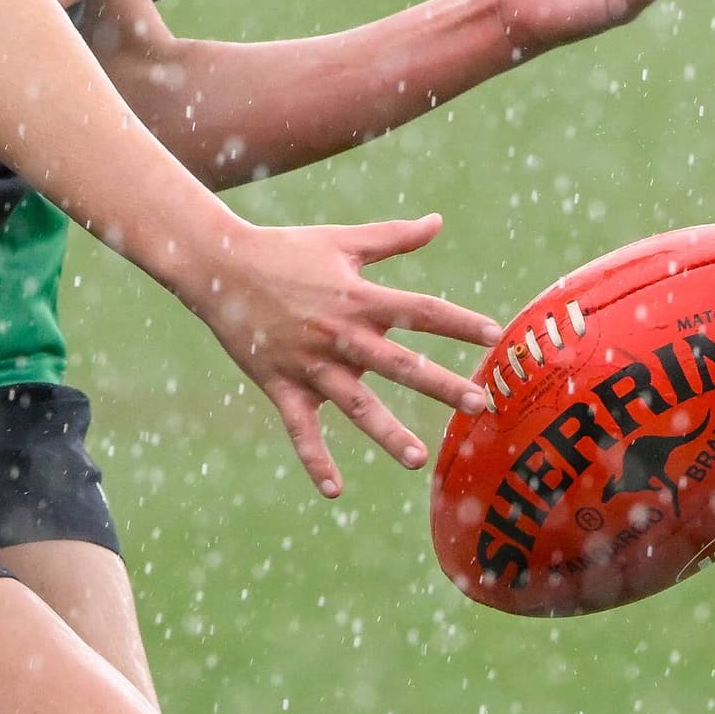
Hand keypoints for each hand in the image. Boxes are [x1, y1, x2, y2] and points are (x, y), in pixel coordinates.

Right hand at [173, 213, 493, 497]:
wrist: (219, 266)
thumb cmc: (285, 250)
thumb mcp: (341, 241)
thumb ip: (393, 237)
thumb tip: (438, 221)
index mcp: (358, 298)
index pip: (419, 311)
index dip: (458, 322)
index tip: (495, 335)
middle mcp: (338, 334)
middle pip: (398, 365)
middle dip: (441, 386)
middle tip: (480, 406)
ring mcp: (309, 364)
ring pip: (355, 405)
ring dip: (387, 432)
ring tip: (418, 458)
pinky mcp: (281, 385)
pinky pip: (300, 429)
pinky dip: (315, 461)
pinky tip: (335, 491)